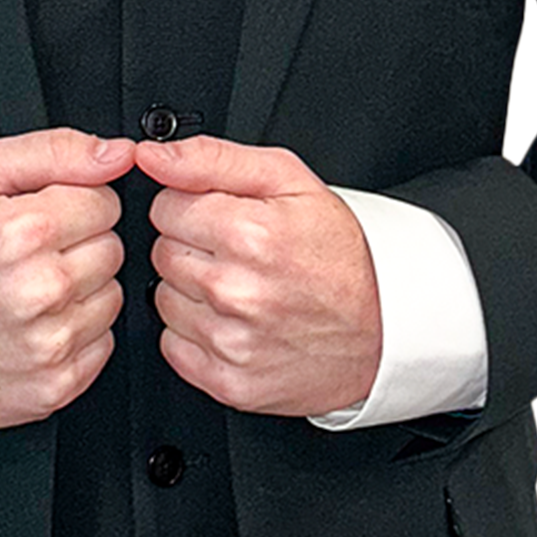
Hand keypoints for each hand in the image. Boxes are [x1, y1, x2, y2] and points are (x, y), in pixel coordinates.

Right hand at [0, 129, 134, 429]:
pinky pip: (103, 344)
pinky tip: (37, 326)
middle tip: (33, 256)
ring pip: (113, 296)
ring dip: (82, 291)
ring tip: (32, 291)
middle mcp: (40, 290)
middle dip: (80, 246)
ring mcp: (48, 343)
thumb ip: (56, 150)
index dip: (78, 204)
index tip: (46, 218)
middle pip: (113, 248)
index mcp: (24, 232)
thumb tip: (119, 153)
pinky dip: (78, 334)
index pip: (107, 202)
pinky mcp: (54, 385)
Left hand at [140, 136, 382, 416]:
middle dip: (195, 246)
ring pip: (163, 299)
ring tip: (243, 286)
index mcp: (250, 233)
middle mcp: (235, 290)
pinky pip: (172, 345)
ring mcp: (230, 340)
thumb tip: (152, 156)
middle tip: (241, 250)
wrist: (384, 325)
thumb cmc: (340, 251)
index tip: (226, 215)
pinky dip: (196, 333)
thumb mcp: (291, 179)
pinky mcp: (227, 380)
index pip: (165, 206)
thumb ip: (213, 159)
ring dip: (193, 290)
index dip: (195, 205)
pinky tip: (236, 321)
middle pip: (162, 252)